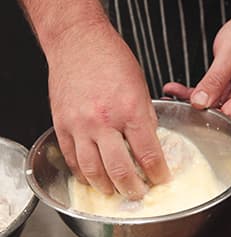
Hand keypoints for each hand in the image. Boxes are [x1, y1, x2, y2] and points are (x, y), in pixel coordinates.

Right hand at [48, 19, 169, 198]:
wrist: (78, 42)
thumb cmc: (112, 59)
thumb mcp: (141, 88)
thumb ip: (145, 118)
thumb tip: (151, 143)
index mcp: (130, 111)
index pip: (148, 153)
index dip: (157, 173)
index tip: (162, 179)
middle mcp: (104, 121)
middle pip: (120, 169)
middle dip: (133, 188)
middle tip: (140, 194)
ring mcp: (80, 125)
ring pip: (93, 170)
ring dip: (107, 187)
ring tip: (117, 193)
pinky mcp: (61, 125)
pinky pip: (72, 158)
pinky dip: (83, 173)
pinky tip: (93, 178)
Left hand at [163, 9, 230, 120]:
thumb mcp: (230, 55)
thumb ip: (215, 80)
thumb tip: (200, 102)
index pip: (229, 118)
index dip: (208, 118)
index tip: (187, 111)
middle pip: (220, 114)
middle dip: (195, 110)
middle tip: (173, 103)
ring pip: (213, 104)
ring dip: (192, 99)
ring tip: (172, 91)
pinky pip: (213, 93)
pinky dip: (197, 92)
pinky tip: (179, 88)